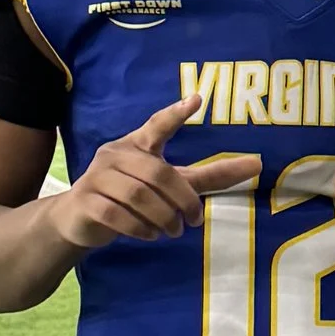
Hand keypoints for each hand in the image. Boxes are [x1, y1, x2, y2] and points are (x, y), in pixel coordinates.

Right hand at [45, 100, 256, 254]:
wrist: (78, 219)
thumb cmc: (128, 196)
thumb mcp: (168, 184)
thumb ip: (207, 176)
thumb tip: (256, 165)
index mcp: (136, 144)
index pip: (157, 125)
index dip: (175, 114)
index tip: (198, 100)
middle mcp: (115, 155)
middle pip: (157, 173)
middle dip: (181, 199)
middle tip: (193, 221)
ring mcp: (97, 177)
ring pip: (138, 195)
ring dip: (162, 217)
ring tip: (173, 230)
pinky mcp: (86, 201)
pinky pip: (117, 214)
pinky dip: (139, 228)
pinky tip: (150, 235)